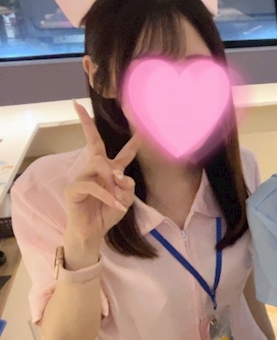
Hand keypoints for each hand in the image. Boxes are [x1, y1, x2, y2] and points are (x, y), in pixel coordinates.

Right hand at [63, 101, 140, 249]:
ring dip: (111, 179)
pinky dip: (106, 195)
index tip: (140, 127)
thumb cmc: (107, 214)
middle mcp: (94, 170)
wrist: (92, 232)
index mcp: (110, 171)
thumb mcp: (125, 200)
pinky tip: (115, 204)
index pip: (123, 153)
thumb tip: (121, 176)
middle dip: (87, 124)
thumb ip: (127, 187)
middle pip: (94, 143)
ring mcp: (81, 177)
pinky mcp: (73, 188)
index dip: (133, 142)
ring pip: (98, 164)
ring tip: (118, 196)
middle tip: (78, 107)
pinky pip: (91, 185)